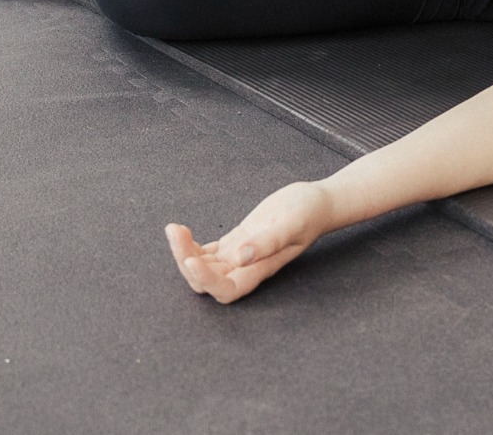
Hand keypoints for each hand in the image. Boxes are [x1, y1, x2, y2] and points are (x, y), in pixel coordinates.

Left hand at [166, 181, 331, 303]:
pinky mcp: (236, 242)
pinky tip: (183, 231)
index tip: (189, 258)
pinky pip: (208, 252)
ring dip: (184, 251)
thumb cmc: (309, 213)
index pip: (225, 288)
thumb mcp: (291, 224)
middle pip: (206, 280)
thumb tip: (240, 257)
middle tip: (176, 231)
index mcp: (259, 269)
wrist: (317, 203)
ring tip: (174, 228)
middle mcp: (246, 268)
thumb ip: (267, 242)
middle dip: (185, 260)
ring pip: (203, 265)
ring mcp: (240, 256)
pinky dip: (191, 244)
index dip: (204, 280)